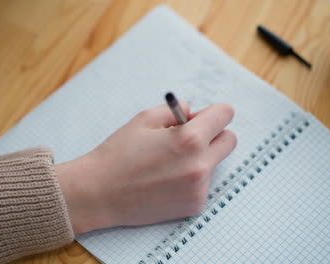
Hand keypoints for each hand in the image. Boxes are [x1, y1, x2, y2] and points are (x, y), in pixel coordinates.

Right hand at [56, 102, 235, 233]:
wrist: (99, 193)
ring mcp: (199, 189)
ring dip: (201, 158)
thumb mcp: (145, 119)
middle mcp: (200, 166)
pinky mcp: (194, 206)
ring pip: (215, 162)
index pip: (226, 114)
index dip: (213, 112)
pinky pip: (204, 183)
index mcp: (190, 139)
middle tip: (188, 138)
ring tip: (169, 162)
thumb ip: (177, 110)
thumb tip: (196, 114)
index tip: (201, 117)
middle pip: (229, 140)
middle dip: (213, 135)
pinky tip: (167, 180)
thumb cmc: (119, 153)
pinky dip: (192, 179)